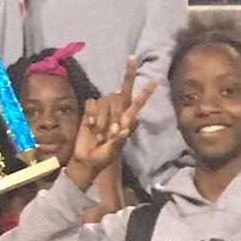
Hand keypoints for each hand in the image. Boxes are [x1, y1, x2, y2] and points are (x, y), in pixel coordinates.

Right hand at [66, 57, 155, 188]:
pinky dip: (91, 112)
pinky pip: (91, 102)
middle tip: (110, 132)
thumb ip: (118, 141)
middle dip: (113, 112)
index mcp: (126, 120)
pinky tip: (91, 124)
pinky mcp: (89, 112)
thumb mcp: (113, 152)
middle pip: (119, 96)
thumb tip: (125, 130)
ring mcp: (102, 112)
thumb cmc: (103, 157)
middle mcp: (116, 113)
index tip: (154, 80)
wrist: (86, 160)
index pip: (138, 103)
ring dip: (101, 118)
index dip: (146, 92)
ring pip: (105, 100)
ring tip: (99, 134)